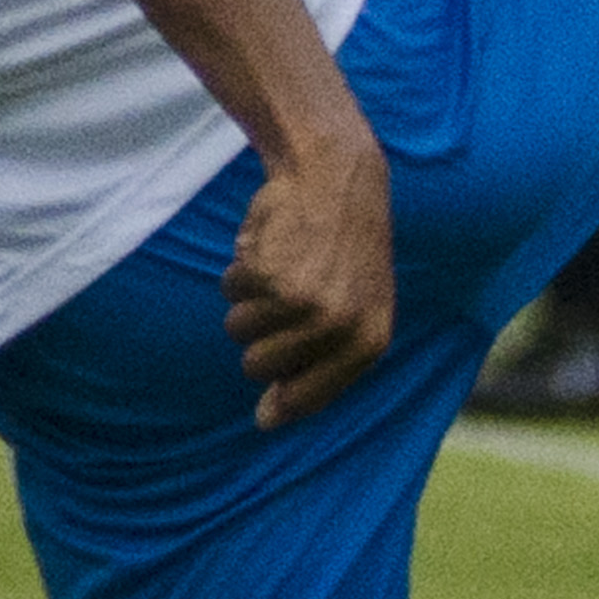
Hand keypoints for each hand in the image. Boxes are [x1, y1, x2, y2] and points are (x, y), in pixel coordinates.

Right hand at [223, 137, 396, 428]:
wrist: (338, 177)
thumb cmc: (346, 251)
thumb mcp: (359, 308)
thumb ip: (321, 366)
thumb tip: (266, 421)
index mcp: (368, 340)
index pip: (309, 399)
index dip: (281, 403)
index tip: (266, 409)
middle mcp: (337, 326)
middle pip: (260, 368)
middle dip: (261, 338)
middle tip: (285, 300)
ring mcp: (301, 300)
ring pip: (238, 330)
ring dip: (249, 300)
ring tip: (283, 267)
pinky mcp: (268, 273)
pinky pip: (229, 291)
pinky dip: (240, 270)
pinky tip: (271, 244)